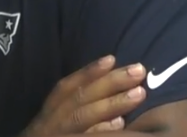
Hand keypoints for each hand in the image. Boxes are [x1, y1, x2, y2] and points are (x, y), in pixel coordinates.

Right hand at [21, 55, 146, 135]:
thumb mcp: (51, 128)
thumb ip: (70, 113)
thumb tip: (108, 98)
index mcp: (46, 116)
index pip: (66, 89)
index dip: (88, 72)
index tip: (112, 58)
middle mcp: (47, 126)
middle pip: (80, 100)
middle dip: (110, 83)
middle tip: (139, 71)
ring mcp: (56, 136)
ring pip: (83, 119)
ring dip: (112, 105)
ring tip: (139, 94)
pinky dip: (100, 131)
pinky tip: (120, 126)